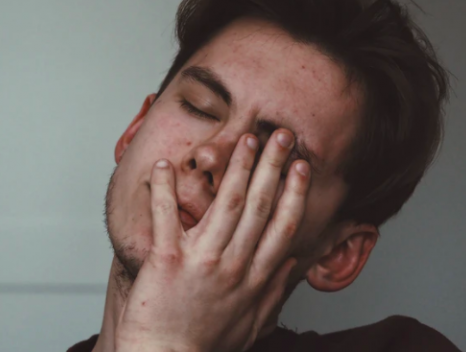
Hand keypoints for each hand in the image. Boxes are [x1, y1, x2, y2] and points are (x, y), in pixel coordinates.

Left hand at [115, 129, 310, 351]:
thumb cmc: (204, 345)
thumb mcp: (250, 325)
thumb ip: (272, 292)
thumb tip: (291, 264)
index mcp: (254, 278)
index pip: (282, 226)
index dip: (294, 193)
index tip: (301, 167)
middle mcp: (233, 265)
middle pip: (260, 206)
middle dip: (272, 166)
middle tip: (280, 136)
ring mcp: (202, 261)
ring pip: (225, 203)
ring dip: (237, 167)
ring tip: (245, 139)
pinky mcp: (167, 260)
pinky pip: (166, 216)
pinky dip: (164, 189)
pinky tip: (166, 165)